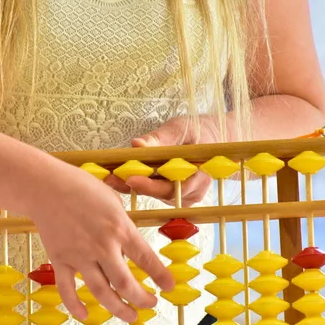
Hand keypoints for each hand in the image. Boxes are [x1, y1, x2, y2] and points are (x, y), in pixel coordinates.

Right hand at [29, 161, 174, 322]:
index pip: (146, 258)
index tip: (169, 287)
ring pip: (101, 292)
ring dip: (118, 309)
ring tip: (129, 317)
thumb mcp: (113, 201)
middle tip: (150, 305)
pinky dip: (75, 306)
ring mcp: (79, 256)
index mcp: (120, 228)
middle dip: (142, 299)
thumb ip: (122, 226)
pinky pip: (67, 290)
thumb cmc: (82, 187)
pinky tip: (85, 315)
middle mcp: (102, 246)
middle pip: (126, 284)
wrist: (46, 186)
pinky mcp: (59, 261)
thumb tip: (128, 246)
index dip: (161, 276)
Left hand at [105, 116, 219, 206]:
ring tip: (112, 177)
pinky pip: (157, 194)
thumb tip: (136, 144)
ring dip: (135, 186)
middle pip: (160, 193)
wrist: (214, 138)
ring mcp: (187, 196)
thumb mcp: (179, 128)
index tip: (128, 178)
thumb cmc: (197, 130)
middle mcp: (194, 189)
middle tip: (111, 178)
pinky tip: (124, 178)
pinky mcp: (179, 197)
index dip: (149, 184)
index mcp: (199, 172)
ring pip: (157, 195)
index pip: (171, 185)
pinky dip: (141, 186)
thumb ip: (159, 138)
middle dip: (134, 186)